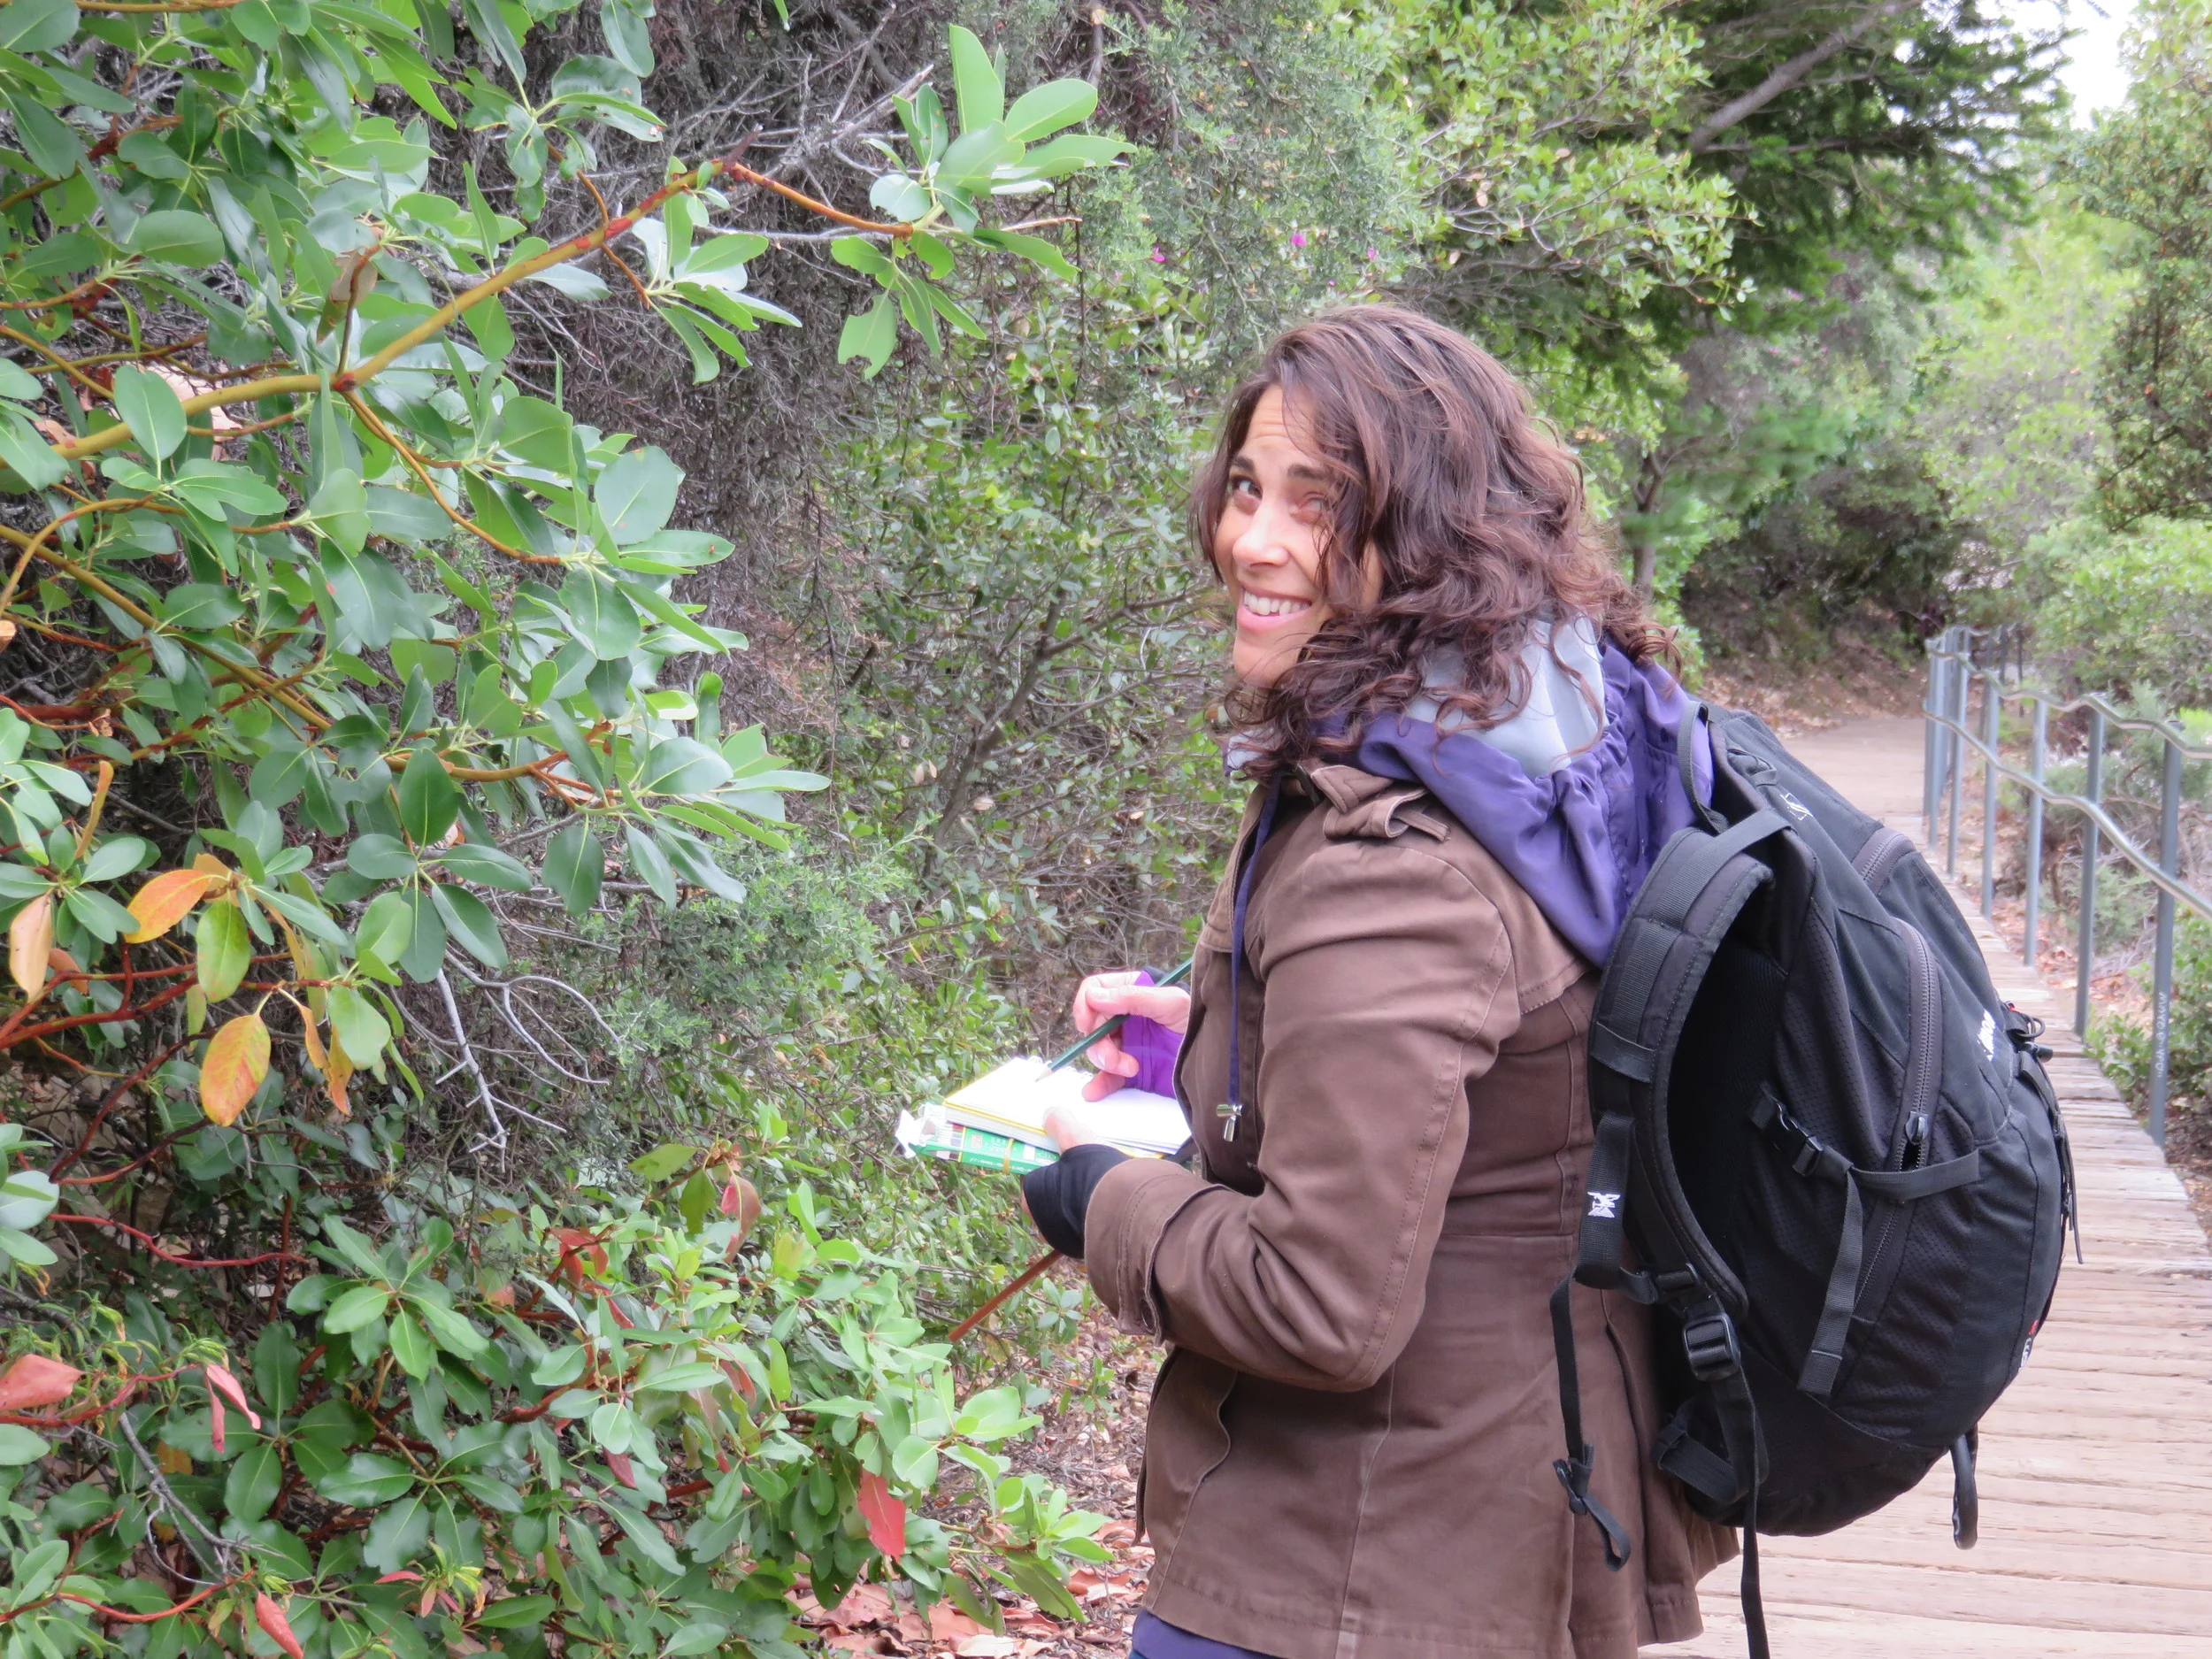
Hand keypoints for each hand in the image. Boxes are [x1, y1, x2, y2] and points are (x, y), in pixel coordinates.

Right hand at [1071, 970, 1191, 1101]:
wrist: (1217, 1053)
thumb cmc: (1198, 1018)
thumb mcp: (1171, 1003)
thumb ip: (1134, 997)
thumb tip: (1094, 998)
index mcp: (1132, 993)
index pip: (1095, 991)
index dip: (1086, 1006)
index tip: (1088, 1025)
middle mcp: (1125, 1017)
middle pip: (1093, 1025)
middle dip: (1100, 1043)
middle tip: (1115, 1059)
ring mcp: (1128, 1043)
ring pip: (1098, 1050)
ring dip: (1106, 1061)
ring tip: (1130, 1069)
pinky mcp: (1132, 1068)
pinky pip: (1108, 1076)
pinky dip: (1099, 1083)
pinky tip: (1094, 1091)